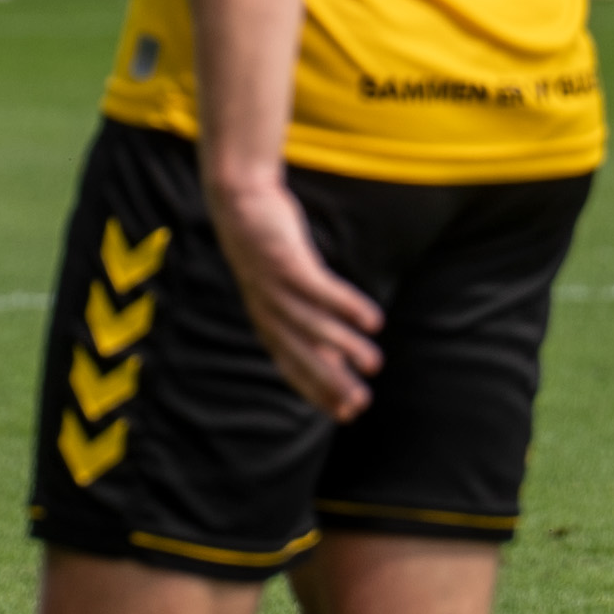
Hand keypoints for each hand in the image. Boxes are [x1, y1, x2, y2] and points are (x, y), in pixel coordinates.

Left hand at [205, 169, 384, 420]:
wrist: (239, 199)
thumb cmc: (269, 250)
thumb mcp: (287, 292)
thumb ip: (309, 324)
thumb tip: (338, 363)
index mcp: (265, 318)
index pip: (289, 364)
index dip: (316, 391)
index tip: (346, 415)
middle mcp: (265, 307)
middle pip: (298, 351)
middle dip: (328, 380)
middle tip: (360, 403)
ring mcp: (271, 284)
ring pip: (309, 322)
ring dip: (343, 345)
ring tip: (374, 363)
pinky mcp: (283, 258)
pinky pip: (317, 287)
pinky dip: (344, 305)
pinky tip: (373, 321)